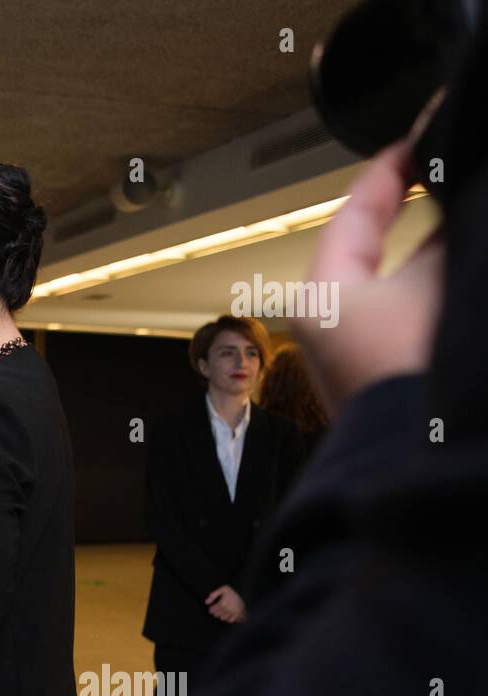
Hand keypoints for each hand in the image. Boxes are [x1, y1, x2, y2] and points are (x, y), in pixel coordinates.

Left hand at [205, 585, 245, 623]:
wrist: (245, 594)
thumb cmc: (232, 592)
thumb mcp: (222, 589)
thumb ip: (213, 595)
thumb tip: (206, 602)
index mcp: (222, 604)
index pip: (213, 610)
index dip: (211, 609)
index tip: (211, 608)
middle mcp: (227, 610)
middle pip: (217, 615)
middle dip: (216, 612)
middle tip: (217, 610)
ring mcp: (233, 614)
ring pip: (223, 618)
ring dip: (221, 615)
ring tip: (222, 612)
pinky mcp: (238, 616)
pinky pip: (230, 621)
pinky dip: (228, 619)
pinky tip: (228, 615)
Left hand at [299, 140, 442, 414]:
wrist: (430, 459)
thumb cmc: (420, 371)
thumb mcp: (439, 282)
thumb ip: (448, 237)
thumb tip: (461, 208)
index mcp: (322, 297)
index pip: (352, 215)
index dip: (389, 172)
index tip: (417, 142)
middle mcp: (327, 330)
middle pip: (374, 254)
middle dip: (420, 219)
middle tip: (453, 178)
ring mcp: (355, 362)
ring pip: (400, 292)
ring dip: (437, 262)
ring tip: (468, 225)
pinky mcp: (385, 386)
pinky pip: (413, 326)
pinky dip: (438, 301)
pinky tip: (465, 285)